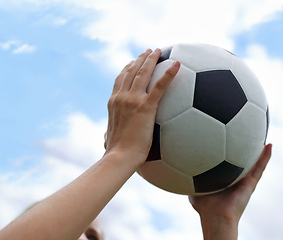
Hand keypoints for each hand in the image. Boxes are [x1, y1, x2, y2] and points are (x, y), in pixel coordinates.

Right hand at [104, 48, 179, 163]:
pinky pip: (160, 86)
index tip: (132, 62)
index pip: (120, 80)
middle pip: (131, 71)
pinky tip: (177, 64)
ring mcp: (133, 100)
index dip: (127, 69)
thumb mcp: (107, 139)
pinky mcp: (146, 106)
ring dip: (151, 59)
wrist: (119, 157)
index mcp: (113, 103)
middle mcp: (121, 97)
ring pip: (143, 73)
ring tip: (157, 51)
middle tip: (148, 51)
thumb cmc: (115, 152)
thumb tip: (105, 137)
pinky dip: (169, 74)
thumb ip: (107, 134)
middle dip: (140, 59)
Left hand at [189, 144, 271, 238]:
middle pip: (242, 160)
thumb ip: (188, 176)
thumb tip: (180, 167)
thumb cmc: (204, 206)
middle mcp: (235, 178)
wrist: (216, 216)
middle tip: (248, 134)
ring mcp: (245, 180)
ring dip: (259, 150)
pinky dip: (265, 156)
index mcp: (223, 178)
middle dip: (245, 148)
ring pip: (254, 162)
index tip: (228, 137)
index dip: (229, 151)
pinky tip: (269, 145)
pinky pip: (259, 167)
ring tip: (262, 135)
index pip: (227, 161)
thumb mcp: (193, 187)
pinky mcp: (251, 183)